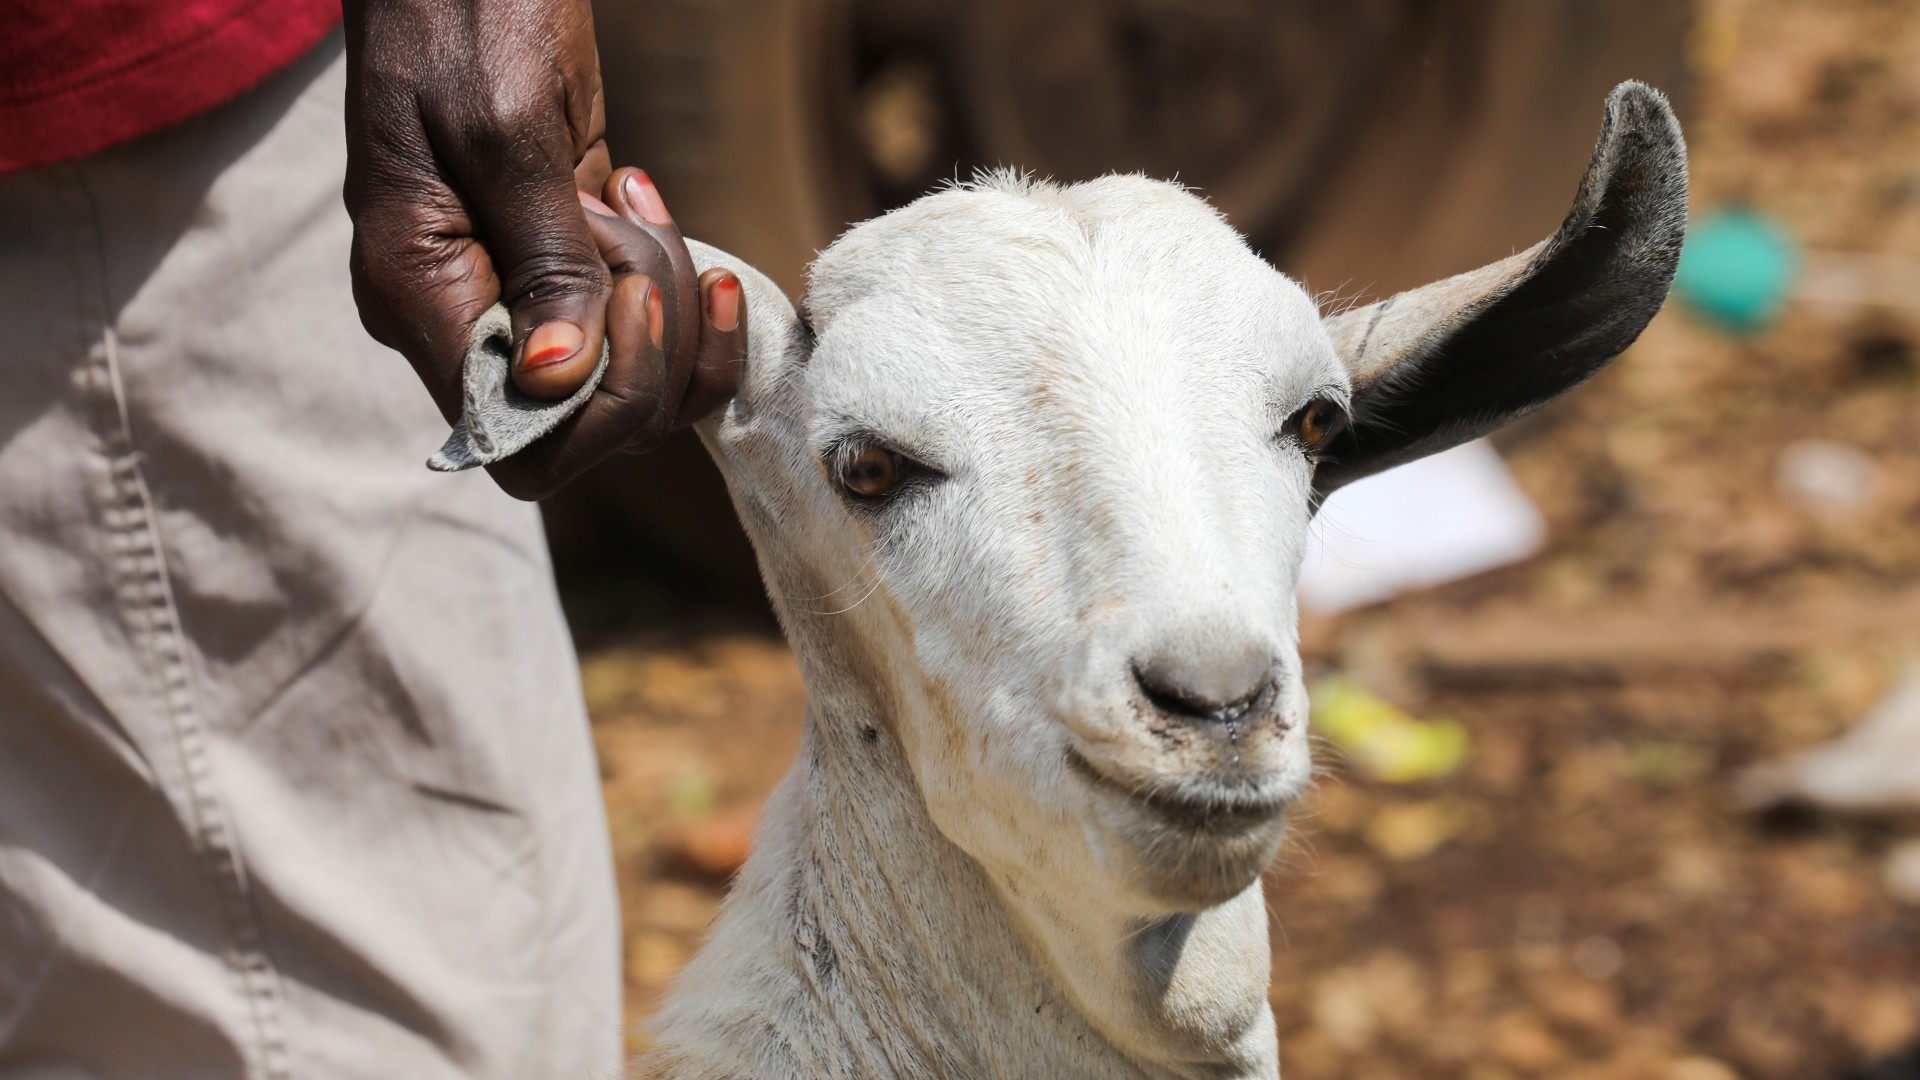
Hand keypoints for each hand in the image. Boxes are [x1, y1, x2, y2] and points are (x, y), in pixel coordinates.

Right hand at [341, 0, 735, 498]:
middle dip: (652, 339)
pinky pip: (641, 319)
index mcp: (420, 302)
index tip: (629, 300)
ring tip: (629, 191)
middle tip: (626, 219)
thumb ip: (542, 258)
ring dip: (667, 291)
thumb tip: (556, 383)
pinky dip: (671, 271)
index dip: (602, 405)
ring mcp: (516, 293)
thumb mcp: (506, 130)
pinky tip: (639, 191)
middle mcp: (464, 319)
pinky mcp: (563, 258)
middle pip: (596, 421)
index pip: (521, 446)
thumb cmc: (464, 15)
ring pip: (635, 374)